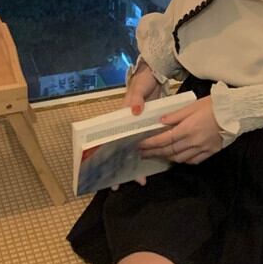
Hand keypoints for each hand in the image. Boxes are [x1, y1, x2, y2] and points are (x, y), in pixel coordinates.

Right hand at [110, 62, 161, 190]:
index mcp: (120, 120)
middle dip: (121, 169)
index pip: (111, 141)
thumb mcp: (138, 89)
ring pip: (135, 151)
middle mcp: (128, 127)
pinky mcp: (150, 129)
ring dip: (135, 166)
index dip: (107, 158)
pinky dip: (150, 155)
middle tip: (119, 185)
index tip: (107, 174)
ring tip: (140, 180)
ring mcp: (139, 130)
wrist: (155, 78)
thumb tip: (134, 111)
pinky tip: (153, 166)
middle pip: (122, 151)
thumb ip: (136, 99)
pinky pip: (148, 145)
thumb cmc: (142, 83)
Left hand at [139, 97, 222, 164]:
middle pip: (170, 150)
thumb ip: (176, 115)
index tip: (141, 144)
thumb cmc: (214, 105)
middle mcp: (194, 141)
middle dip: (154, 152)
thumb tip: (161, 121)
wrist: (236, 112)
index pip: (165, 139)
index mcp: (188, 129)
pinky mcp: (210, 152)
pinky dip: (182, 160)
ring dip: (166, 157)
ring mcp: (202, 148)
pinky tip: (177, 158)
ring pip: (180, 158)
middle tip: (143, 153)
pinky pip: (193, 161)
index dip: (151, 143)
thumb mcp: (192, 105)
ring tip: (157, 155)